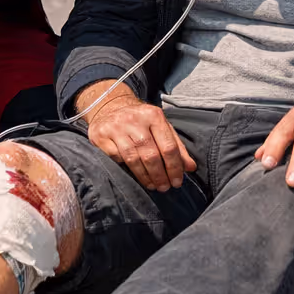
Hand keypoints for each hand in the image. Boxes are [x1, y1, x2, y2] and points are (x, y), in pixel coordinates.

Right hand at [79, 83, 196, 191]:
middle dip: (160, 175)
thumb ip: (177, 146)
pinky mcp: (101, 135)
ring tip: (153, 185)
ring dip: (145, 177)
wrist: (109, 105)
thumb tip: (191, 168)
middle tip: (165, 187)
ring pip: (133, 159)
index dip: (174, 167)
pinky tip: (134, 175)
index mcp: (154, 115)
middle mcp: (135, 120)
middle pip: (151, 155)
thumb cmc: (141, 121)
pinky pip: (116, 157)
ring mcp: (116, 127)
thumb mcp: (161, 127)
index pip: (168, 146)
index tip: (178, 181)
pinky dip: (127, 168)